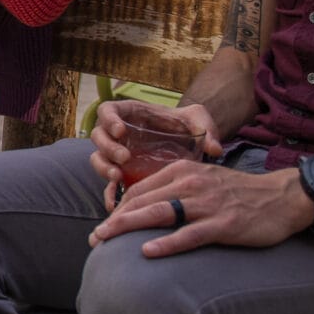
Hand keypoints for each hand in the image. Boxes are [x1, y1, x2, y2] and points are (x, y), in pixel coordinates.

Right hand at [87, 98, 222, 196]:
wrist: (188, 146)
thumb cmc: (187, 128)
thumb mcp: (198, 121)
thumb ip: (206, 128)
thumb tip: (215, 149)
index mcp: (130, 114)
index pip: (108, 111)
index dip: (109, 119)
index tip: (121, 130)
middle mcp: (119, 135)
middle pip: (98, 136)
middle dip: (108, 147)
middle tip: (124, 157)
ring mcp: (118, 156)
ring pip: (98, 159)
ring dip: (104, 168)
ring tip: (118, 177)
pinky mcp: (123, 176)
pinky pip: (108, 185)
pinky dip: (109, 194)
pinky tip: (116, 203)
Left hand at [89, 162, 313, 257]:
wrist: (282, 198)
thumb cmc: (239, 194)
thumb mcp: (204, 182)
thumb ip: (177, 190)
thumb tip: (146, 208)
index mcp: (183, 171)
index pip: (140, 190)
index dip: (118, 208)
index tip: (104, 225)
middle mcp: (191, 184)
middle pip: (143, 201)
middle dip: (114, 220)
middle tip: (94, 238)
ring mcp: (207, 204)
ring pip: (159, 214)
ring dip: (128, 228)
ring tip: (106, 241)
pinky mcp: (223, 225)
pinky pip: (188, 235)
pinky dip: (166, 243)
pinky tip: (147, 252)